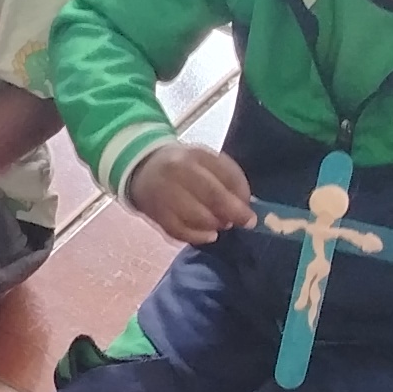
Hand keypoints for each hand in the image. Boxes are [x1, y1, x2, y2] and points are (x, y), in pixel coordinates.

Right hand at [128, 142, 253, 244]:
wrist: (141, 168)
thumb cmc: (183, 166)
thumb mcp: (205, 161)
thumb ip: (227, 178)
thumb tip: (246, 205)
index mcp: (196, 155)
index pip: (226, 175)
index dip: (242, 195)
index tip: (251, 208)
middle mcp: (178, 171)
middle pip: (212, 196)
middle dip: (234, 213)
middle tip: (245, 223)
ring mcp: (164, 193)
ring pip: (197, 216)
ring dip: (216, 224)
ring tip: (222, 225)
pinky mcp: (155, 213)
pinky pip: (179, 231)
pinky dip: (198, 236)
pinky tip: (209, 236)